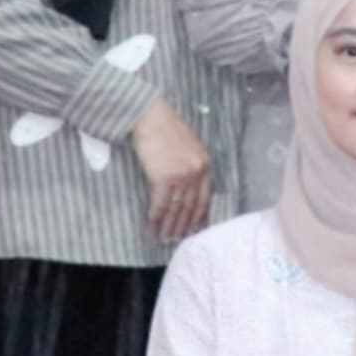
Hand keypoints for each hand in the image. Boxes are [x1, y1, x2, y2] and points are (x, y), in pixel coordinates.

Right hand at [131, 101, 213, 243]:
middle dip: (183, 226)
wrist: (150, 115)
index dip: (199, 216)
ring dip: (169, 225)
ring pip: (176, 208)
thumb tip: (185, 183)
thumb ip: (190, 164)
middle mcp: (196, 172)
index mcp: (204, 164)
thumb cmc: (164, 127)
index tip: (195, 228)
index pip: (205, 197)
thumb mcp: (187, 145)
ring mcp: (181, 176)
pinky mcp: (163, 177)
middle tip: (176, 240)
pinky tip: (152, 225)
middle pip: (191, 206)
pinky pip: (160, 203)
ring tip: (164, 238)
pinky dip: (156, 216)